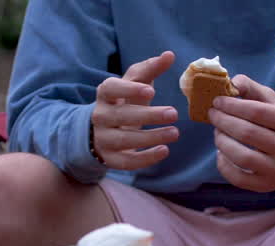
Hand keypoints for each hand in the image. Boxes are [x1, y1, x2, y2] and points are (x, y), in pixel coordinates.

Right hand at [91, 51, 179, 169]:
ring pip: (125, 140)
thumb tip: (169, 55)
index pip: (111, 89)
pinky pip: (126, 162)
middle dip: (148, 115)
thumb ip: (150, 69)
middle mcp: (100, 116)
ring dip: (151, 137)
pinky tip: (164, 150)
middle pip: (121, 116)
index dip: (129, 90)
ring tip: (174, 132)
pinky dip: (146, 158)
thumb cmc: (124, 102)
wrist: (102, 131)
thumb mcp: (134, 84)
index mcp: (105, 94)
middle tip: (174, 113)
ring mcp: (103, 139)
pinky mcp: (110, 158)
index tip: (151, 91)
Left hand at [209, 75, 274, 192]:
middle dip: (223, 122)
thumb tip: (232, 82)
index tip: (217, 101)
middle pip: (247, 133)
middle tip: (213, 115)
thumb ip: (253, 89)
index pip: (256, 112)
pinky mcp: (266, 185)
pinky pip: (238, 177)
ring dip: (222, 142)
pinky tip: (222, 153)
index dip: (232, 105)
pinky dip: (223, 164)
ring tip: (217, 133)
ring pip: (241, 156)